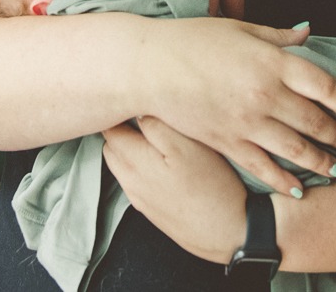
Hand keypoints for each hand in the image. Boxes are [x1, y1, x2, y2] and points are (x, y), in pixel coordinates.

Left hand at [103, 116, 247, 263]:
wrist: (227, 233)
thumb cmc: (211, 187)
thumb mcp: (187, 145)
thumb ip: (157, 126)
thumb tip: (137, 111)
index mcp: (134, 160)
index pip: (109, 128)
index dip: (120, 112)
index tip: (135, 102)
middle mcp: (130, 181)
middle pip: (111, 147)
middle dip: (120, 129)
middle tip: (143, 116)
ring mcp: (139, 198)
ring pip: (120, 166)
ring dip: (128, 149)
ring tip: (154, 139)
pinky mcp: (151, 210)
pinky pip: (134, 183)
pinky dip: (138, 168)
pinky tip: (163, 165)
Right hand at [136, 18, 335, 197]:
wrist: (150, 66)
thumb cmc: (193, 40)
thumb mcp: (240, 29)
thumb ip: (278, 36)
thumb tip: (308, 33)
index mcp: (272, 62)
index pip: (324, 85)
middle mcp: (265, 94)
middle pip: (315, 120)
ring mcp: (246, 122)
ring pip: (295, 149)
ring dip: (320, 161)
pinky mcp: (227, 142)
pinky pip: (263, 167)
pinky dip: (283, 181)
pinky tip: (298, 189)